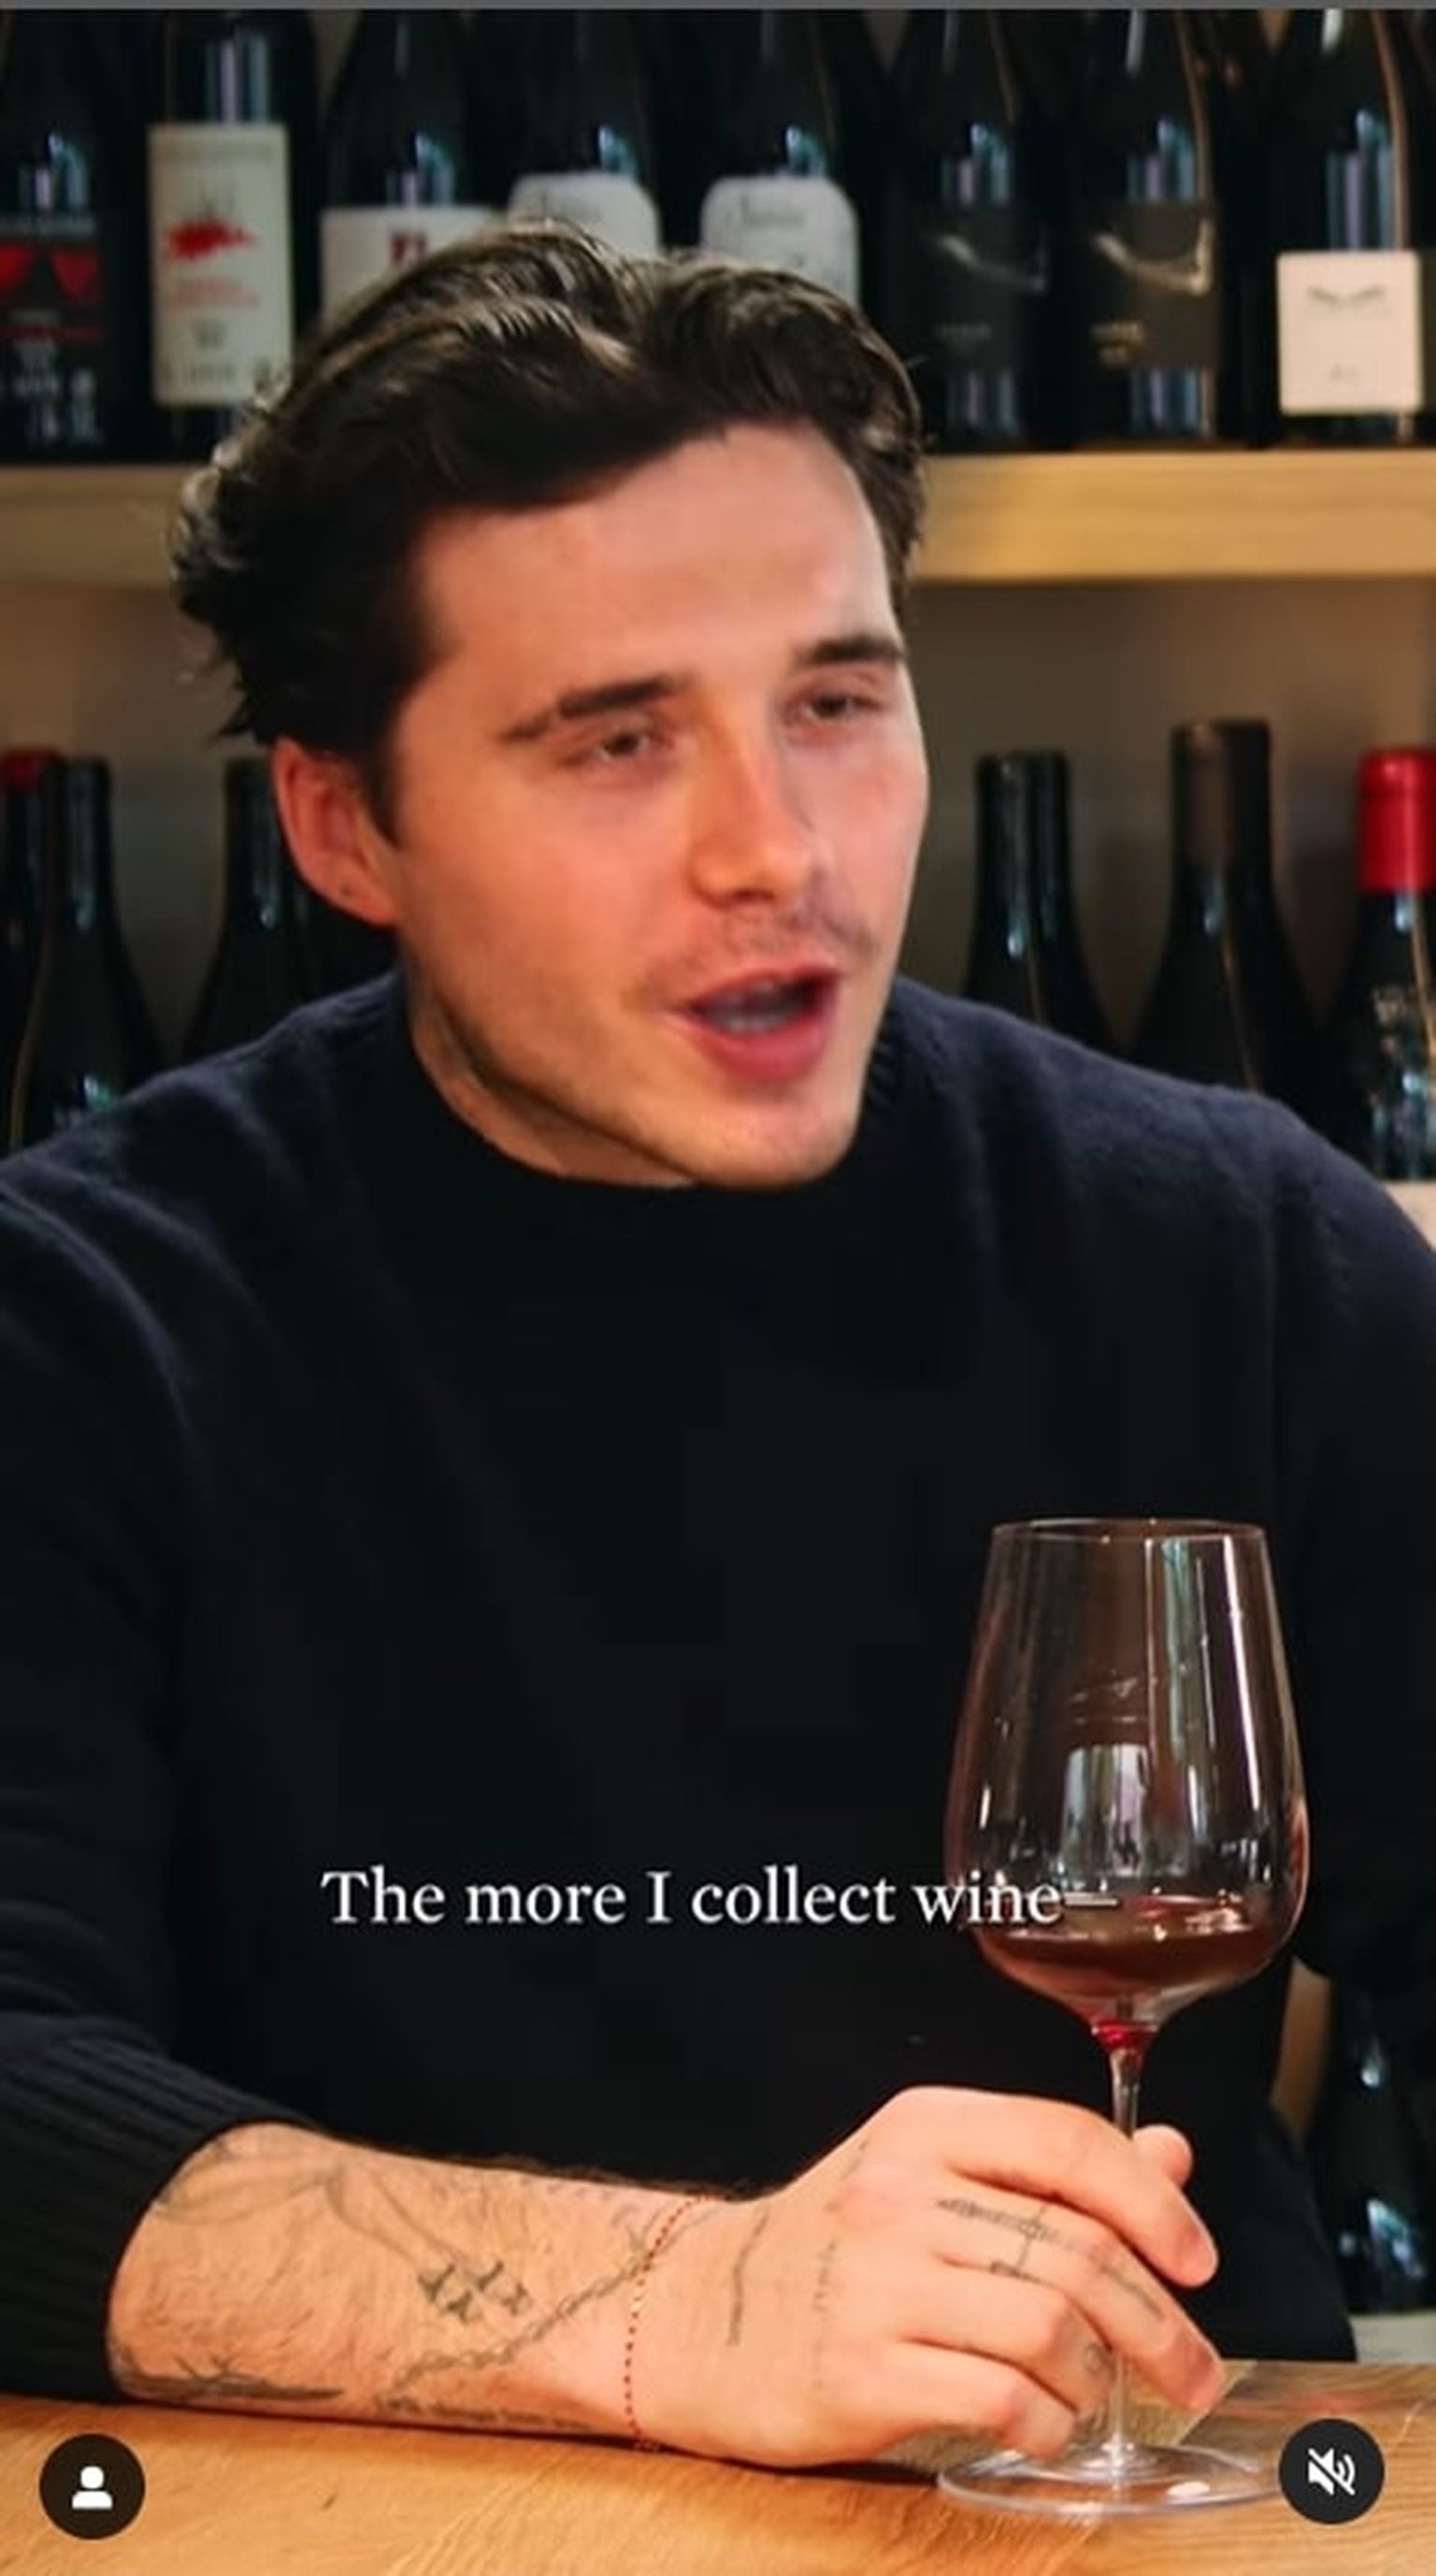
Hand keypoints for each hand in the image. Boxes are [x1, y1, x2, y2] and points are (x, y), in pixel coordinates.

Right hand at [638, 2086, 1223, 2466]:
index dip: (1153, 2204)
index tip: (1196, 2262)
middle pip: (1076, 2250)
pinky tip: (1040, 2425)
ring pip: (1050, 2326)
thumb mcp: (931, 2180)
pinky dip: (1046, 2422)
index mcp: (925, 2128)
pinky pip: (1000, 2398)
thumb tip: (1171, 2159)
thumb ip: (1049, 2172)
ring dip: (1097, 2378)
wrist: (698, 2317)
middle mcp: (900, 2193)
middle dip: (1159, 2322)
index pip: (1069, 2144)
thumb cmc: (832, 2251)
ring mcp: (876, 2282)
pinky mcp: (859, 2370)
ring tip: (1090, 2394)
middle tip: (1193, 2369)